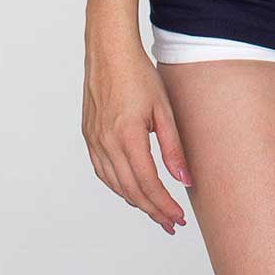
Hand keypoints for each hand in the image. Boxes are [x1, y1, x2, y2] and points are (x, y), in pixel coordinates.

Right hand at [81, 37, 193, 234]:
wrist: (109, 52)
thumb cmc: (138, 74)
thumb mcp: (163, 109)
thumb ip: (173, 147)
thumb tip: (185, 180)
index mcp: (127, 136)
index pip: (148, 184)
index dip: (163, 205)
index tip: (177, 218)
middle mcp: (106, 143)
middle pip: (131, 191)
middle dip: (152, 210)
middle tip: (169, 223)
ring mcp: (94, 141)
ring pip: (115, 185)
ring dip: (135, 201)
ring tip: (154, 210)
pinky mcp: (89, 136)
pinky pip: (102, 172)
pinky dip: (118, 185)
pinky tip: (131, 188)